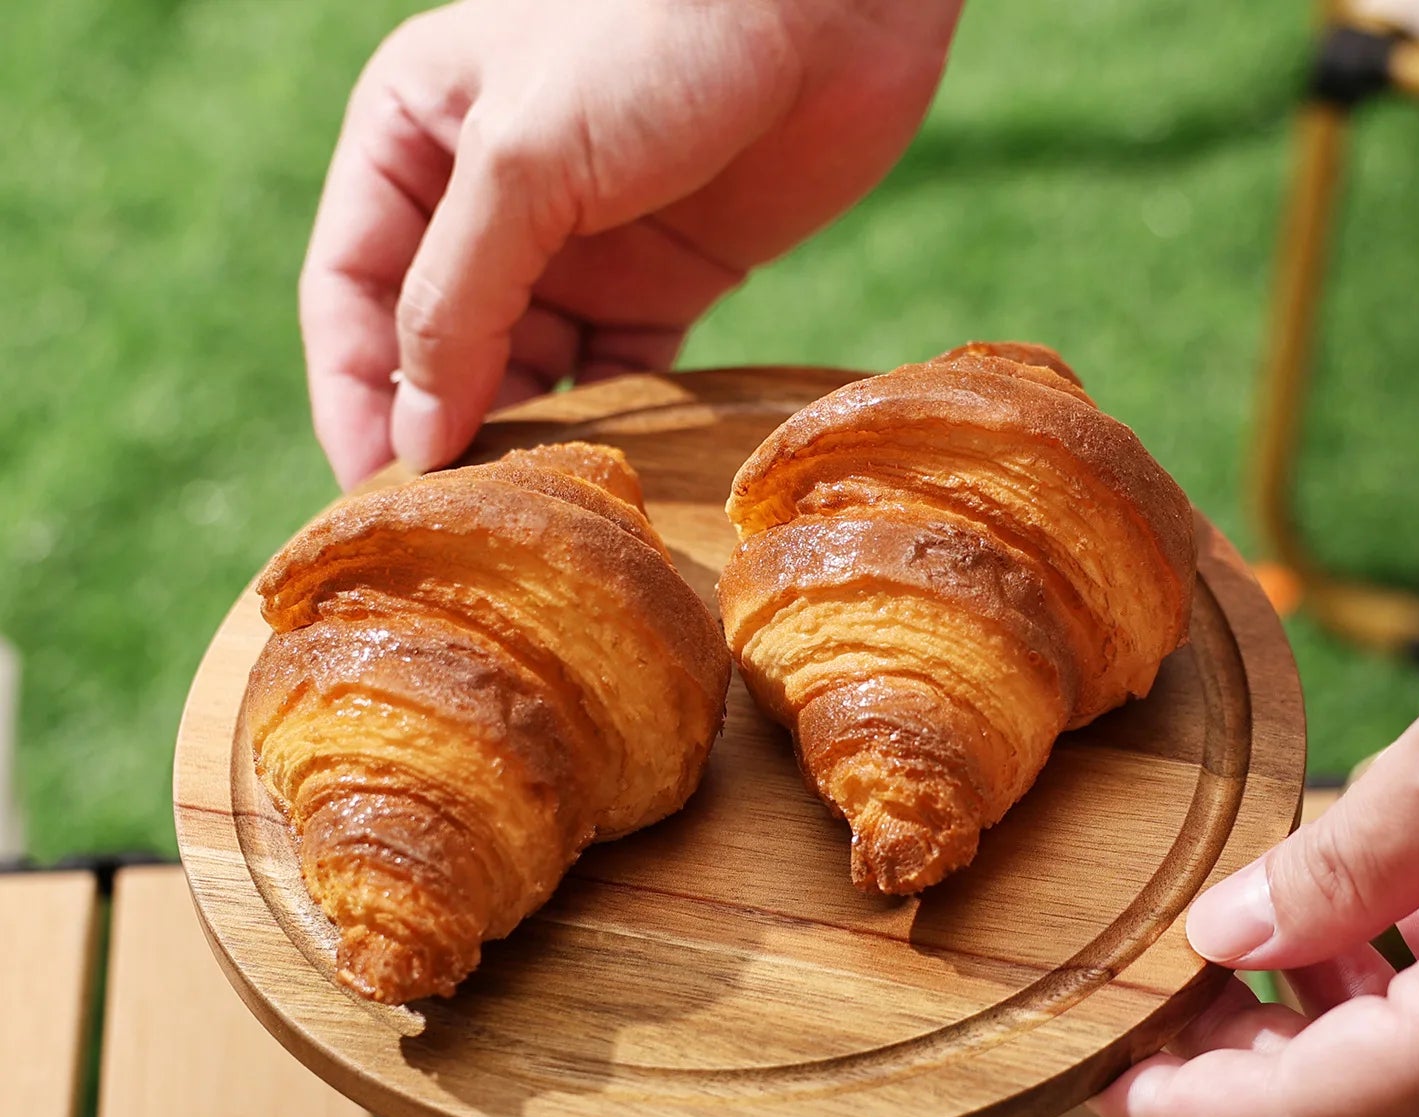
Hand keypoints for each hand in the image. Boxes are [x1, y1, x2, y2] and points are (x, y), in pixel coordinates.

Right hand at [300, 0, 961, 488]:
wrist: (832, 4)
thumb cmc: (661, 31)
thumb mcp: (523, 160)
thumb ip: (455, 300)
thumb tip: (412, 438)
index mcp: (414, 137)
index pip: (351, 289)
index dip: (354, 395)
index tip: (372, 492)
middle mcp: (485, 197)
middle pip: (431, 342)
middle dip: (435, 430)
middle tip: (444, 526)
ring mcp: (577, 245)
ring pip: (521, 369)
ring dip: (516, 436)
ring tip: (517, 510)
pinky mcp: (662, 282)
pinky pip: (613, 373)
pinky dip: (602, 421)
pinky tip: (594, 471)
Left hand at [1093, 637, 1418, 1116]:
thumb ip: (1351, 863)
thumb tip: (1229, 932)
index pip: (1314, 1109)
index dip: (1192, 1112)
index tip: (1106, 1092)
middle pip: (1359, 1106)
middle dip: (1240, 1062)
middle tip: (1153, 997)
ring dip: (1320, 1024)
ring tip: (1246, 942)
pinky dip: (1406, 992)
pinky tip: (1370, 918)